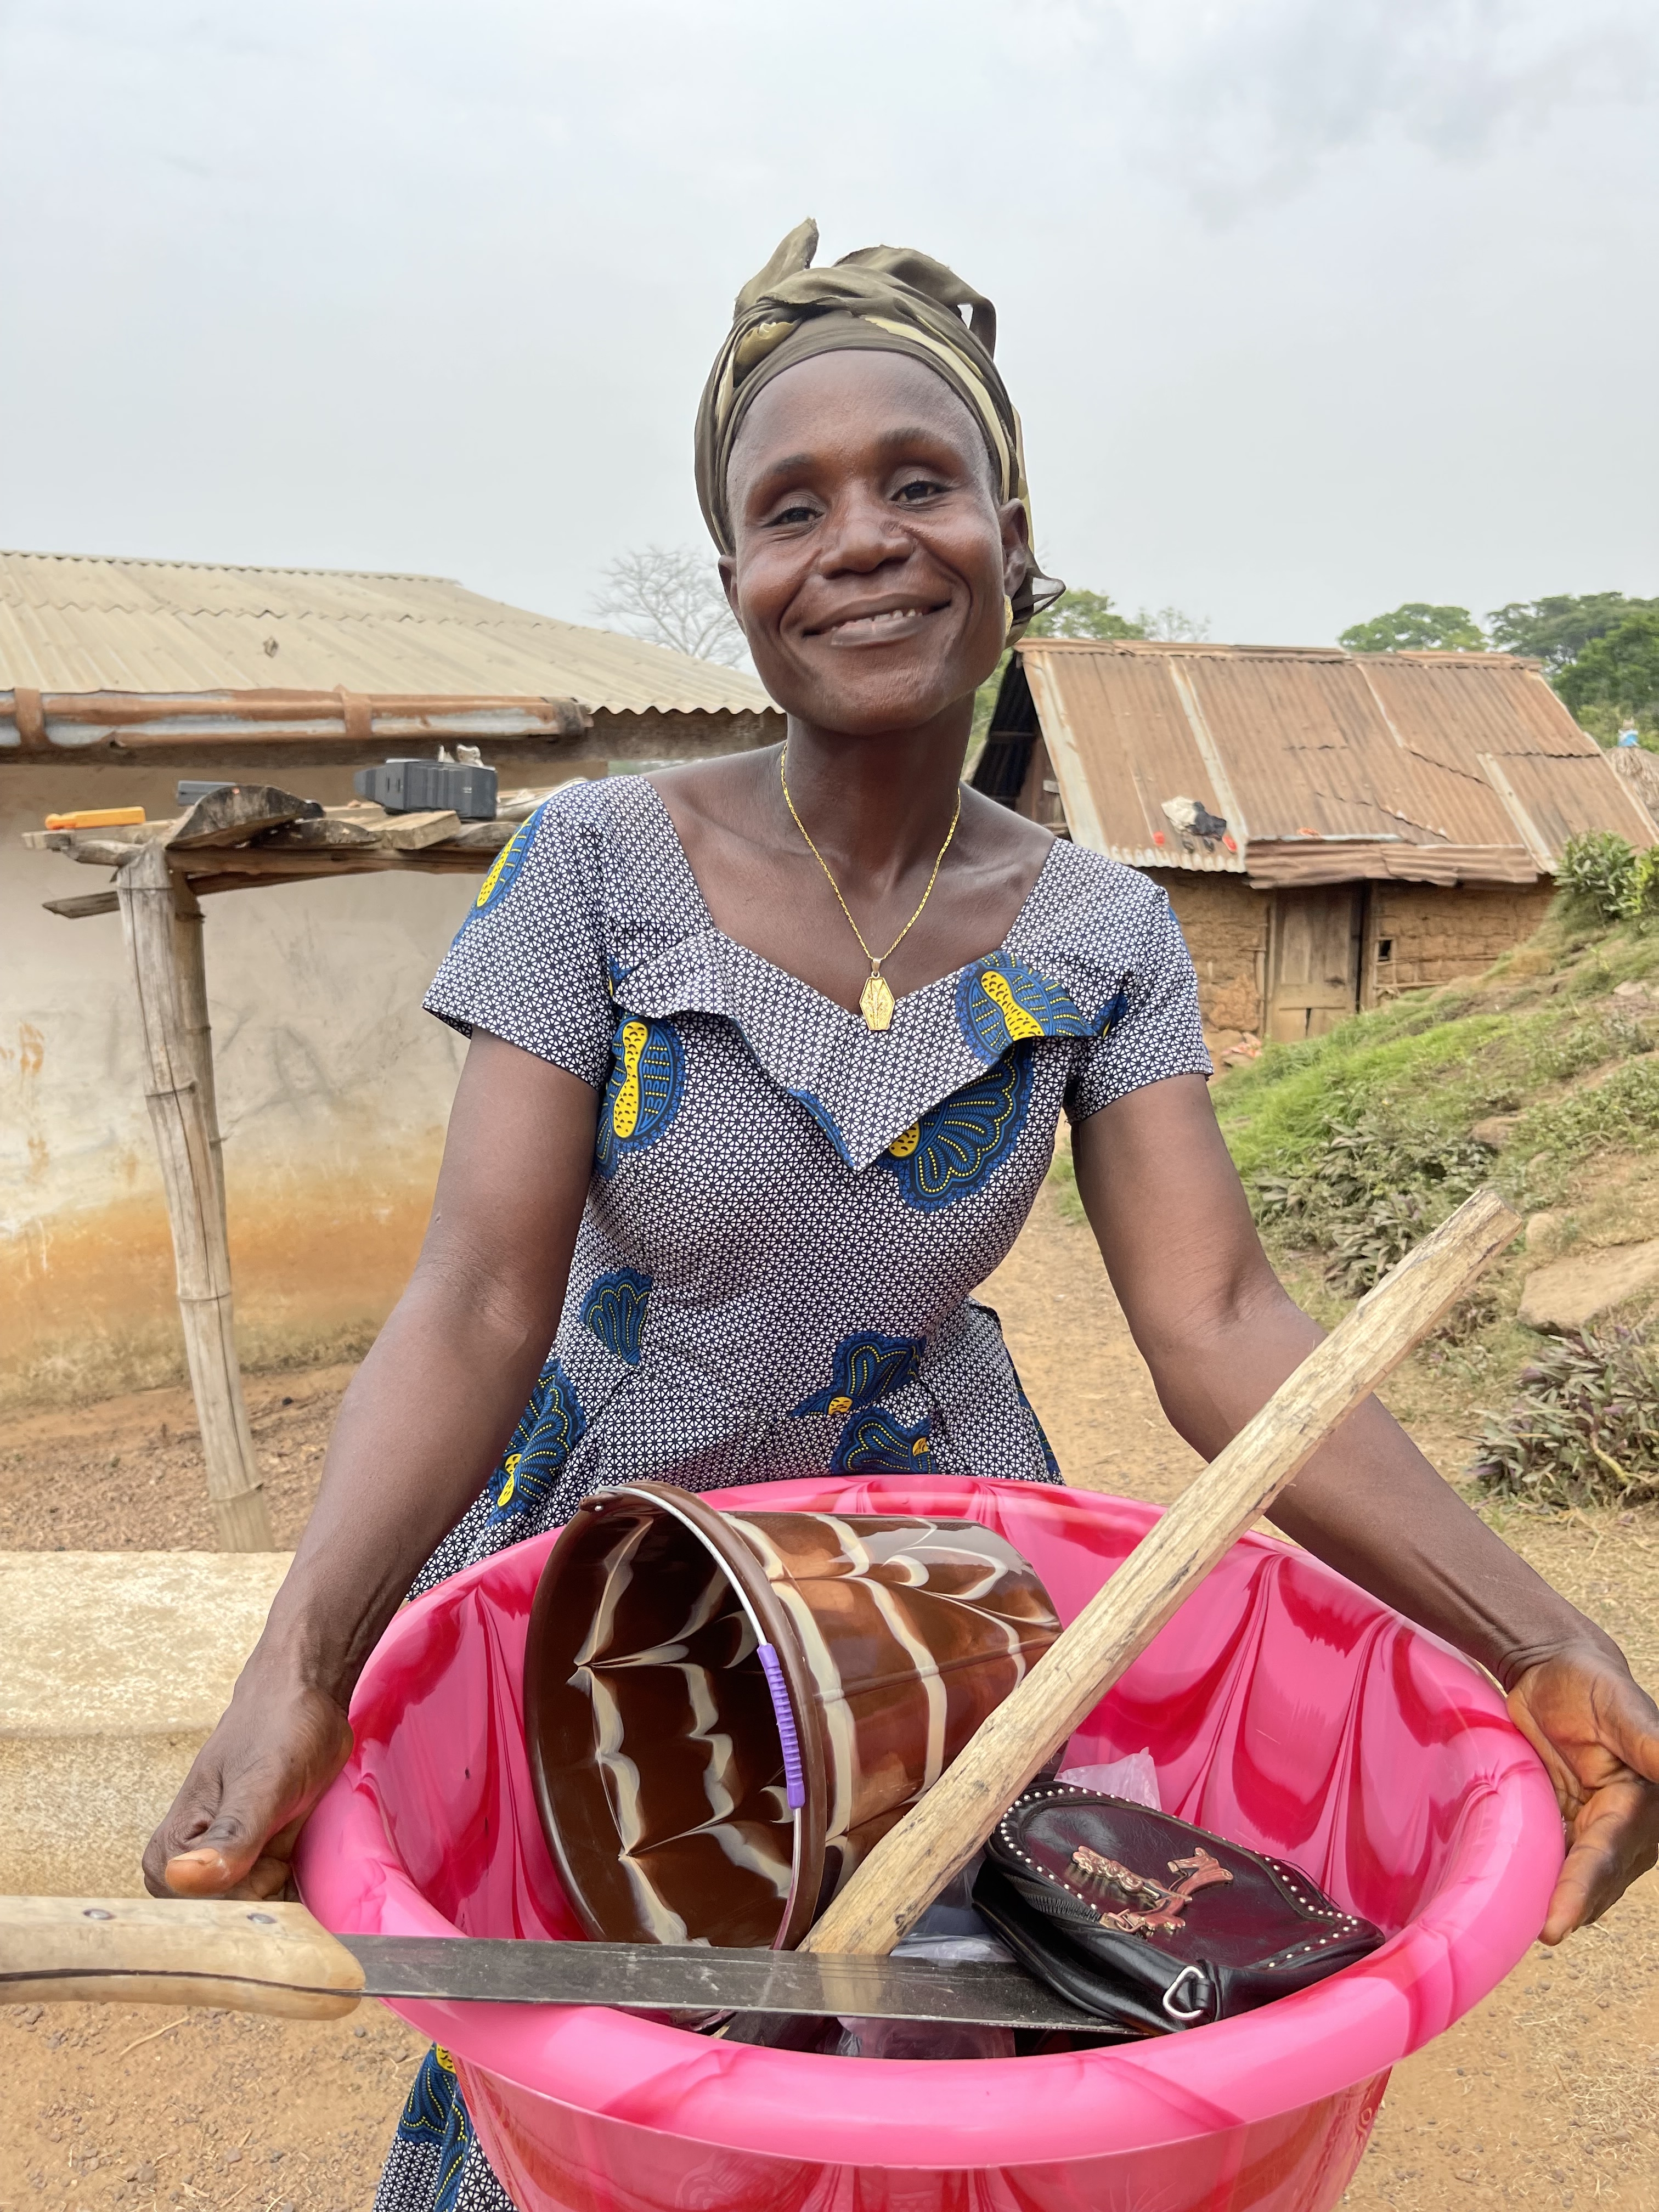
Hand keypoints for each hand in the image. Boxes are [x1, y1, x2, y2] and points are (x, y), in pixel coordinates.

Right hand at [142, 1669, 353, 1901]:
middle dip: (268, 1893)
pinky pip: (272, 1904)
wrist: (306, 1698)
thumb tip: (184, 1879)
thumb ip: (230, 1835)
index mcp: (169, 1853)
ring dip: (285, 1892)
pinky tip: (301, 1860)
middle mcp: (186, 1870)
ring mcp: (220, 1871)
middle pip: (232, 1921)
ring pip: (255, 1916)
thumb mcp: (263, 1780)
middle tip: (282, 1838)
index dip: (250, 1893)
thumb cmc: (280, 1728)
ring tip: (288, 1838)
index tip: (271, 1858)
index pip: (207, 1916)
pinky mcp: (253, 1867)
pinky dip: (293, 1893)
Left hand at [1506, 1643, 1658, 1942]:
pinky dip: (1539, 1882)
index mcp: (1640, 1807)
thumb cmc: (1592, 1685)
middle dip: (1567, 1910)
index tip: (1555, 1925)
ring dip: (1552, 1903)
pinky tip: (1512, 1901)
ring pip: (1574, 1880)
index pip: (1605, 1857)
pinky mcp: (1566, 1827)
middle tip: (1531, 1936)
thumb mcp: (1621, 1707)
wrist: (1554, 1673)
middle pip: (1591, 1881)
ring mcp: (1595, 1832)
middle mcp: (1624, 1829)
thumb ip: (1651, 1744)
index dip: (1580, 1892)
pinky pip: (1553, 1862)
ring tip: (1515, 1928)